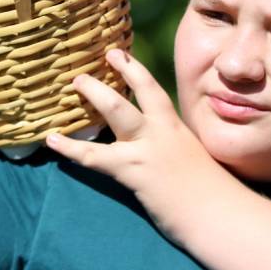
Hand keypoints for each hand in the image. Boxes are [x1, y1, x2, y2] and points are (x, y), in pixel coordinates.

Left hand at [47, 48, 236, 241]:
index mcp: (178, 129)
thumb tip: (158, 150)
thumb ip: (175, 149)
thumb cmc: (211, 195)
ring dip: (97, 95)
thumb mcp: (193, 162)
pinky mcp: (134, 171)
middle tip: (104, 56)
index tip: (120, 55)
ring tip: (76, 82)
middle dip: (123, 72)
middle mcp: (164, 132)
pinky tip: (52, 140)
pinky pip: (95, 156)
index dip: (136, 71)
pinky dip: (71, 148)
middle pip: (142, 91)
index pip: (156, 92)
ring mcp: (149, 149)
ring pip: (119, 113)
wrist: (218, 214)